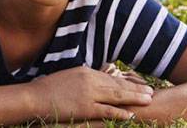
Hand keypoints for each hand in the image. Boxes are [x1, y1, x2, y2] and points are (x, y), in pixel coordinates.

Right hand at [27, 66, 153, 122]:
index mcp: (87, 72)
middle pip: (118, 85)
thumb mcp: (70, 77)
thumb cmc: (49, 88)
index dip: (127, 81)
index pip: (112, 77)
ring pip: (117, 96)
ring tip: (148, 100)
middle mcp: (91, 80)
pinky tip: (131, 114)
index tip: (139, 83)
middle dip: (136, 88)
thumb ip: (84, 78)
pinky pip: (107, 110)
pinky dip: (120, 113)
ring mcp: (89, 94)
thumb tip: (95, 79)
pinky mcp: (86, 108)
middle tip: (151, 90)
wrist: (36, 96)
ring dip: (134, 98)